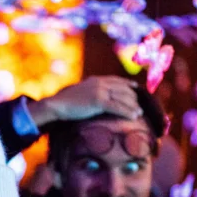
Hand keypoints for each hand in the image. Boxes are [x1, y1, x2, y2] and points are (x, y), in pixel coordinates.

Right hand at [27, 76, 141, 127]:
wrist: (57, 105)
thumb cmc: (65, 102)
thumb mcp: (80, 92)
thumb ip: (90, 91)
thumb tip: (95, 98)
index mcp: (96, 80)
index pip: (116, 80)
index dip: (128, 84)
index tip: (136, 88)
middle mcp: (100, 83)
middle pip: (123, 89)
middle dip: (133, 98)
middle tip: (140, 106)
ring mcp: (100, 91)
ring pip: (123, 98)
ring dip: (133, 106)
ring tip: (140, 113)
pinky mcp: (98, 101)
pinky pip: (117, 107)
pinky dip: (128, 112)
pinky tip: (134, 116)